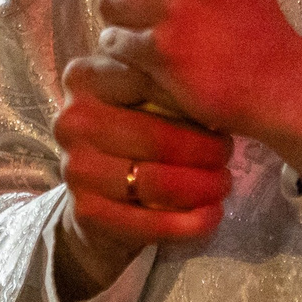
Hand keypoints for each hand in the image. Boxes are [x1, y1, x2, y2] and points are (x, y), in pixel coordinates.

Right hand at [52, 55, 234, 300]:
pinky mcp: (86, 211)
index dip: (196, 97)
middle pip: (156, 137)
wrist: (100, 192)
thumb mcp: (149, 95)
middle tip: (228, 153)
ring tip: (223, 182)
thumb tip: (225, 84)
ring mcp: (75, 167)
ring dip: (201, 187)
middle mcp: (73, 120)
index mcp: (86, 77)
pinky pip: (148, 222)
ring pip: (155, 181)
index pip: (152, 81)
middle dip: (204, 149)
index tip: (227, 108)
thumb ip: (173, 82)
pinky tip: (211, 217)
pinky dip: (187, 224)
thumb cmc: (136, 131)